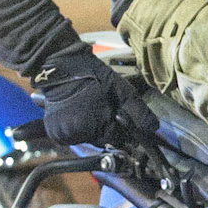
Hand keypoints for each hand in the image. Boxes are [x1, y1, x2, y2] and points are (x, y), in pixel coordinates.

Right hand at [32, 45, 158, 146]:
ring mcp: (64, 134)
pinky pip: (74, 137)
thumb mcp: (122, 90)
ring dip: (93, 129)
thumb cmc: (93, 75)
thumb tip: (153, 129)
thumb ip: (139, 112)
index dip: (123, 131)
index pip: (118, 140)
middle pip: (103, 142)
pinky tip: (80, 113)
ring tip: (91, 108)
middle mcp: (78, 133)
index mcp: (97, 123)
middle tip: (103, 109)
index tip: (121, 120)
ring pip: (89, 140)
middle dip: (107, 129)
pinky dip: (79, 129)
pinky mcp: (55, 133)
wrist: (63, 65)